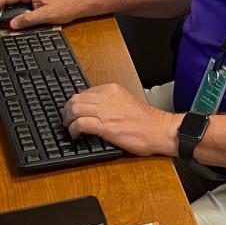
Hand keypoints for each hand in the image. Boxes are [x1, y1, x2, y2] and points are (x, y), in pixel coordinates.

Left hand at [61, 83, 178, 156]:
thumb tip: (96, 110)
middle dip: (67, 111)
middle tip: (66, 120)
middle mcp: (107, 97)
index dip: (76, 103)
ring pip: (75, 109)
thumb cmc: (147, 121)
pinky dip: (73, 130)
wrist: (159, 130)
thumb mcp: (126, 101)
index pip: (85, 92)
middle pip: (76, 99)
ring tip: (69, 127)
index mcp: (112, 89)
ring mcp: (105, 110)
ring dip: (68, 120)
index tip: (74, 111)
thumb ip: (111, 102)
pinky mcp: (105, 126)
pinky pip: (80, 124)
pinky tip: (76, 135)